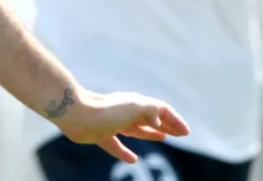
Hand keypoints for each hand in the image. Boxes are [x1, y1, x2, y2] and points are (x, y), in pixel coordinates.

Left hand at [53, 89, 189, 163]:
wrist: (77, 114)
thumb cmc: (107, 110)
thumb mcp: (135, 107)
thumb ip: (151, 111)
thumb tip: (160, 122)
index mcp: (137, 103)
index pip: (161, 110)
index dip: (174, 120)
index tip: (185, 132)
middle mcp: (126, 112)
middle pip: (150, 118)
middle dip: (166, 125)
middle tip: (180, 134)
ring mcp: (113, 123)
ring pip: (136, 129)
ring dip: (151, 134)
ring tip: (163, 139)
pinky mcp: (100, 135)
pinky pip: (116, 145)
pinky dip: (125, 152)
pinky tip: (133, 159)